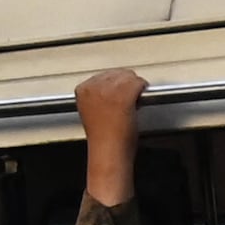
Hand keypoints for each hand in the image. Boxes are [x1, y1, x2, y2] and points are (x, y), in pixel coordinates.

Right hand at [70, 68, 144, 203]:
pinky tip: (140, 101)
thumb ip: (98, 96)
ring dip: (134, 86)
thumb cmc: (103, 137)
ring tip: (133, 102)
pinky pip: (138, 84)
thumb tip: (112, 88)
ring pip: (129, 77)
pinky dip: (142, 90)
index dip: (116, 84)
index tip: (119, 93)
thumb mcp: (92, 111)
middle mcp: (93, 86)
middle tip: (129, 98)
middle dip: (126, 83)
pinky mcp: (123, 95)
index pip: (104, 75)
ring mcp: (108, 89)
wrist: (108, 151)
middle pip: (117, 73)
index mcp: (82, 89)